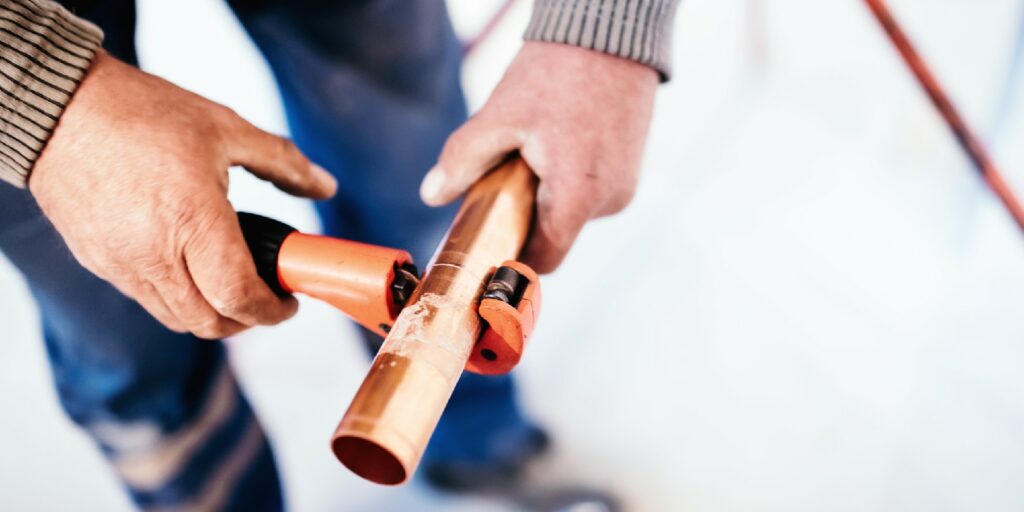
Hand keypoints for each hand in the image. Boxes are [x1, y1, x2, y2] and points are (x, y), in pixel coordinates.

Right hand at [30, 50, 336, 338]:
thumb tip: (325, 186)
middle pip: (210, 323)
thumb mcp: (225, 128)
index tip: (288, 302)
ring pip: (176, 318)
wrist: (59, 107)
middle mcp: (154, 254)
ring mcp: (121, 264)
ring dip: (211, 314)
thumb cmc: (141, 113)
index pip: (239, 297)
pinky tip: (190, 267)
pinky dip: (177, 298)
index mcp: (193, 221)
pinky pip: (146, 300)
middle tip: (265, 297)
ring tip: (231, 284)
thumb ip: (282, 162)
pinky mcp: (98, 263)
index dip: (272, 311)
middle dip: (246, 320)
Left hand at [420, 41, 657, 272]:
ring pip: (571, 212)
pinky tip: (557, 142)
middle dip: (524, 216)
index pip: (544, 259)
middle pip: (555, 234)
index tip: (486, 245)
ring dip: (546, 195)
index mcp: (579, 196)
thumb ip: (463, 160)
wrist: (610, 33)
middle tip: (503, 179)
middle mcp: (610, 200)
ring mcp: (625, 185)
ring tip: (534, 149)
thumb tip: (431, 196)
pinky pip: (590, 192)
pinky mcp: (630, 170)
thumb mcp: (500, 115)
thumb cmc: (557, 72)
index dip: (512, 259)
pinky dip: (567, 179)